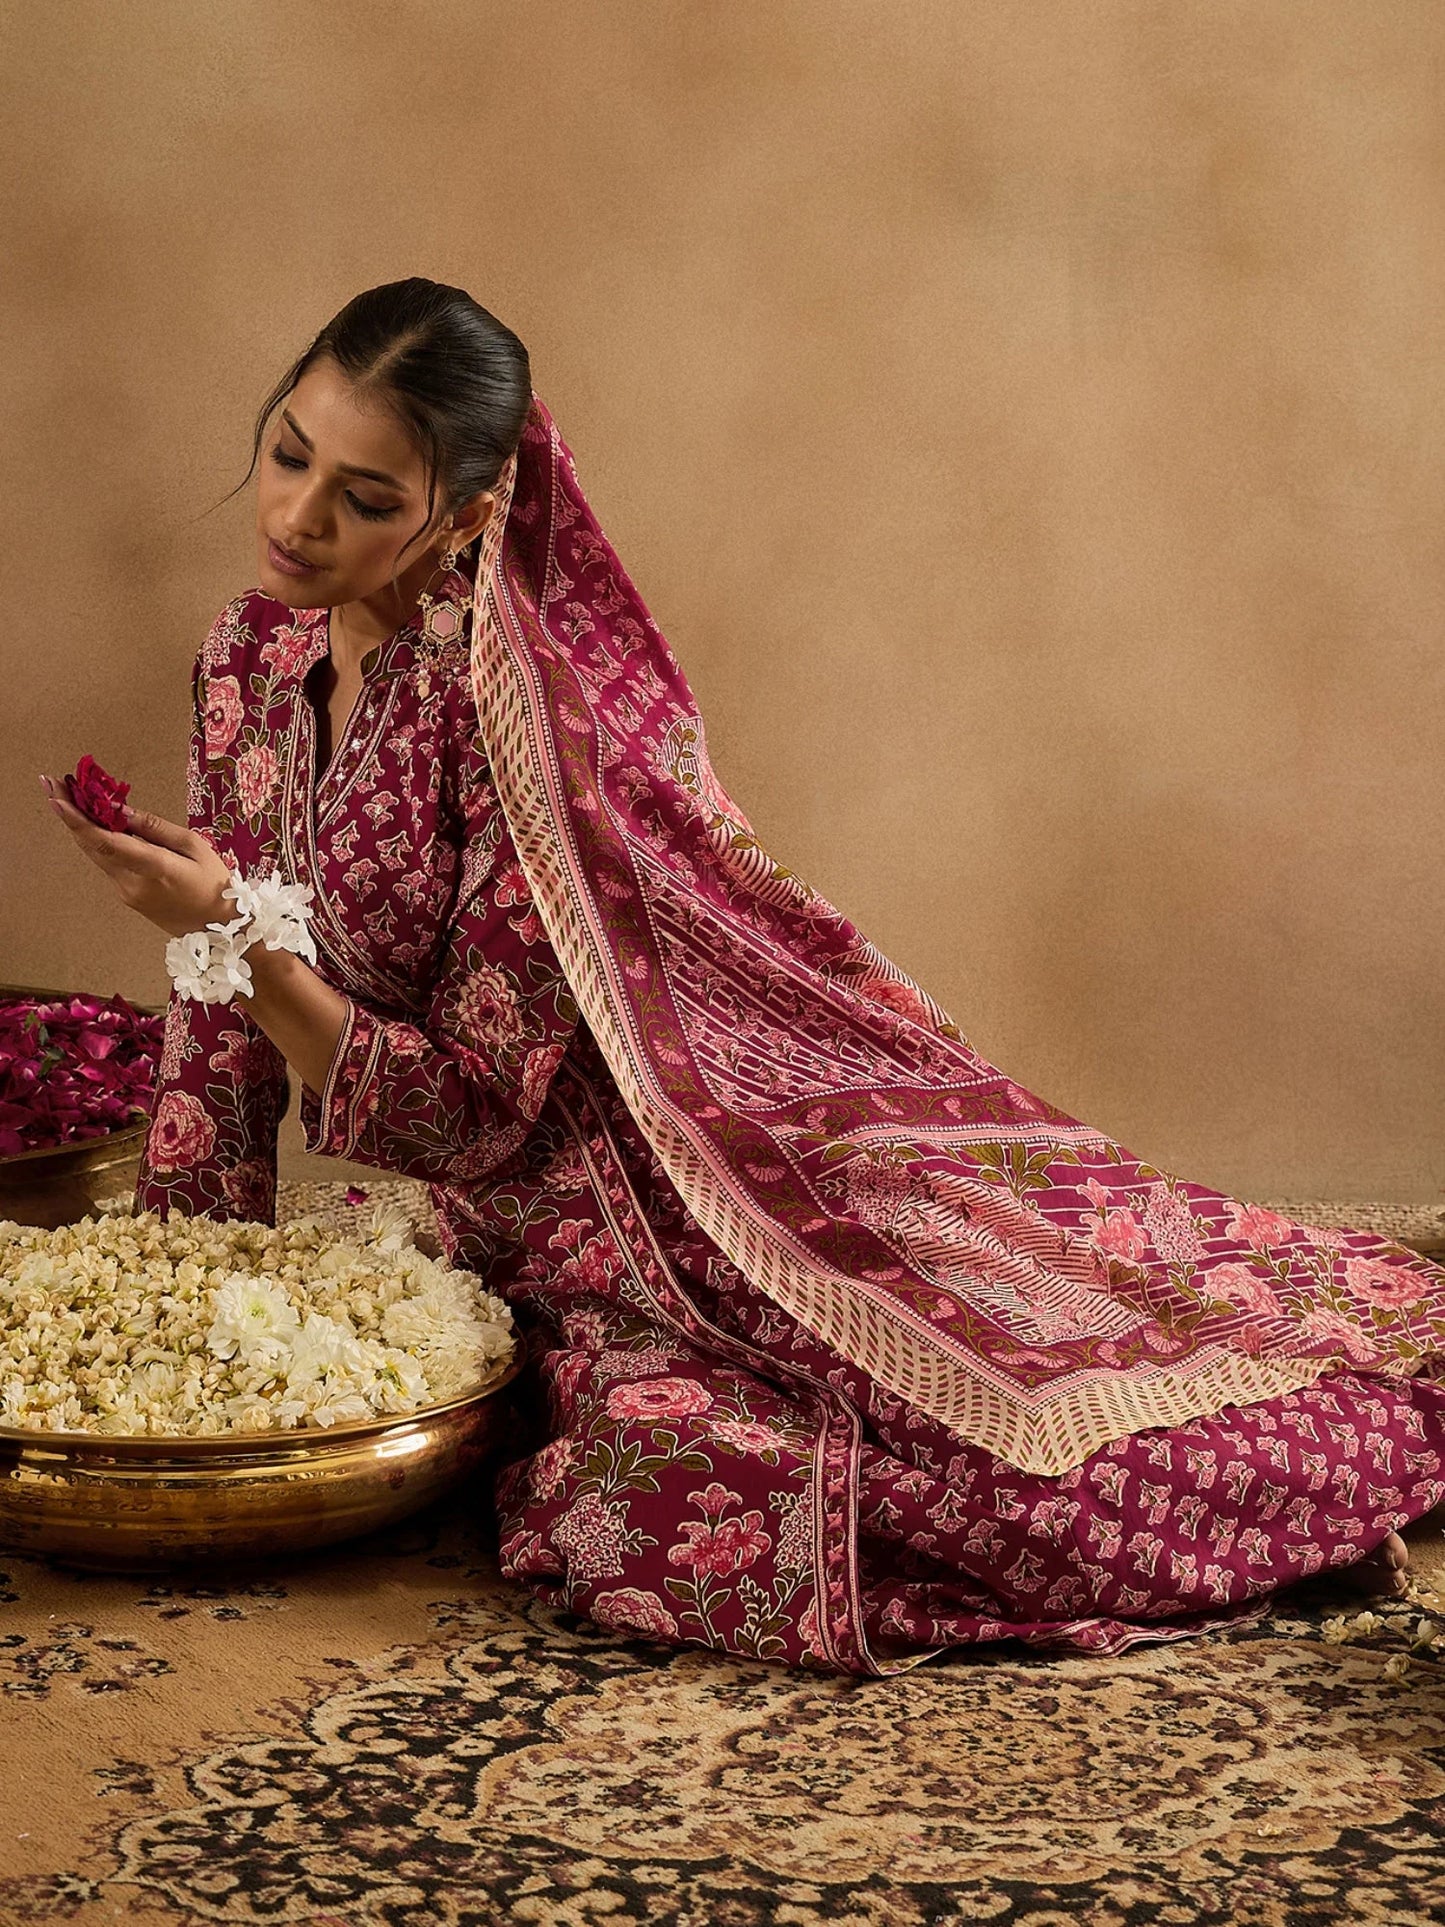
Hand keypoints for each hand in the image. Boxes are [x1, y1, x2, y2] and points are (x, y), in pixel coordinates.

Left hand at [40, 775, 234, 938]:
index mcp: (154, 868)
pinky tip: (94, 820)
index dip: (79, 820)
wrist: (218, 929)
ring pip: (96, 854)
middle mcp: (132, 883)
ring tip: (66, 795)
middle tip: (51, 783)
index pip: (108, 842)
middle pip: (92, 846)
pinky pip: (108, 862)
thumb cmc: (215, 884)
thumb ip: (155, 828)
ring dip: (80, 825)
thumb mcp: (195, 846)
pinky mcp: (126, 896)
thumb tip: (120, 810)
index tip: (57, 798)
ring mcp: (126, 892)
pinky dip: (98, 840)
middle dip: (69, 814)